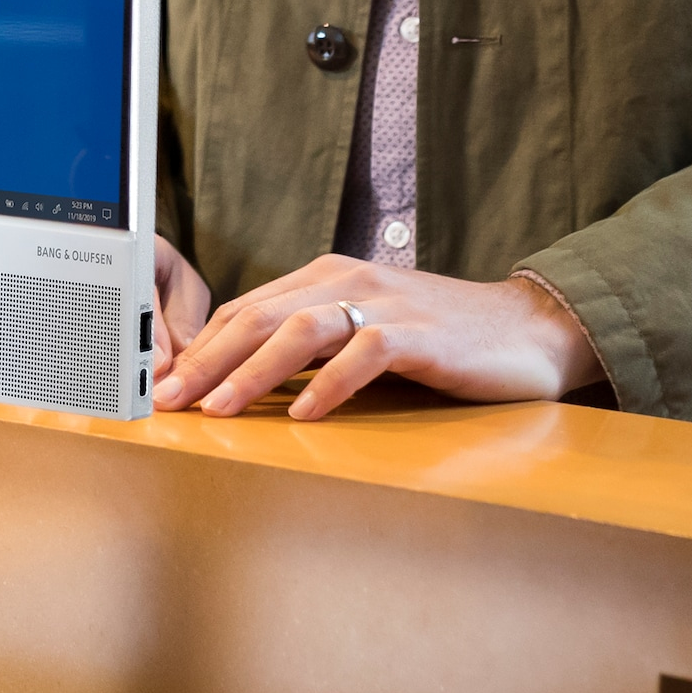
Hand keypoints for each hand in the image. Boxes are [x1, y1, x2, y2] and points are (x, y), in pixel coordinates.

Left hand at [148, 255, 601, 418]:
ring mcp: (384, 304)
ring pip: (300, 330)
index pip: (247, 309)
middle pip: (260, 316)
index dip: (201, 347)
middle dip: (207, 361)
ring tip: (220, 408)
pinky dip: (329, 386)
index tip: (166, 385)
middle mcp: (347, 280)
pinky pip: (363, 356)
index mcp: (327, 276)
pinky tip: (304, 416)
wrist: (525, 329)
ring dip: (253, 372)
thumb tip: (243, 378)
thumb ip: (311, 343)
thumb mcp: (363, 329)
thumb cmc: (440, 337)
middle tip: (170, 400)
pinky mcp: (419, 335)